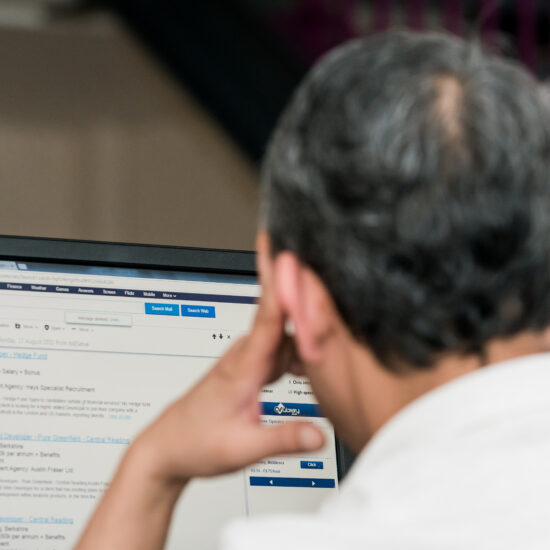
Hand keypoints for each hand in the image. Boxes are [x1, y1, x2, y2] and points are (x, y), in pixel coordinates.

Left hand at [130, 247, 324, 487]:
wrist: (168, 446)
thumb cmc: (196, 442)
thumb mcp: (242, 449)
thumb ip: (283, 439)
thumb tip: (319, 434)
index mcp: (243, 367)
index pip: (268, 316)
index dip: (281, 284)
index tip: (291, 254)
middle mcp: (244, 355)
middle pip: (282, 316)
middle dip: (307, 298)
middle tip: (332, 287)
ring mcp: (246, 359)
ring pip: (284, 331)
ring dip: (306, 325)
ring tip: (331, 322)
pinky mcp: (250, 366)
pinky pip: (280, 345)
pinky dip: (298, 345)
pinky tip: (312, 357)